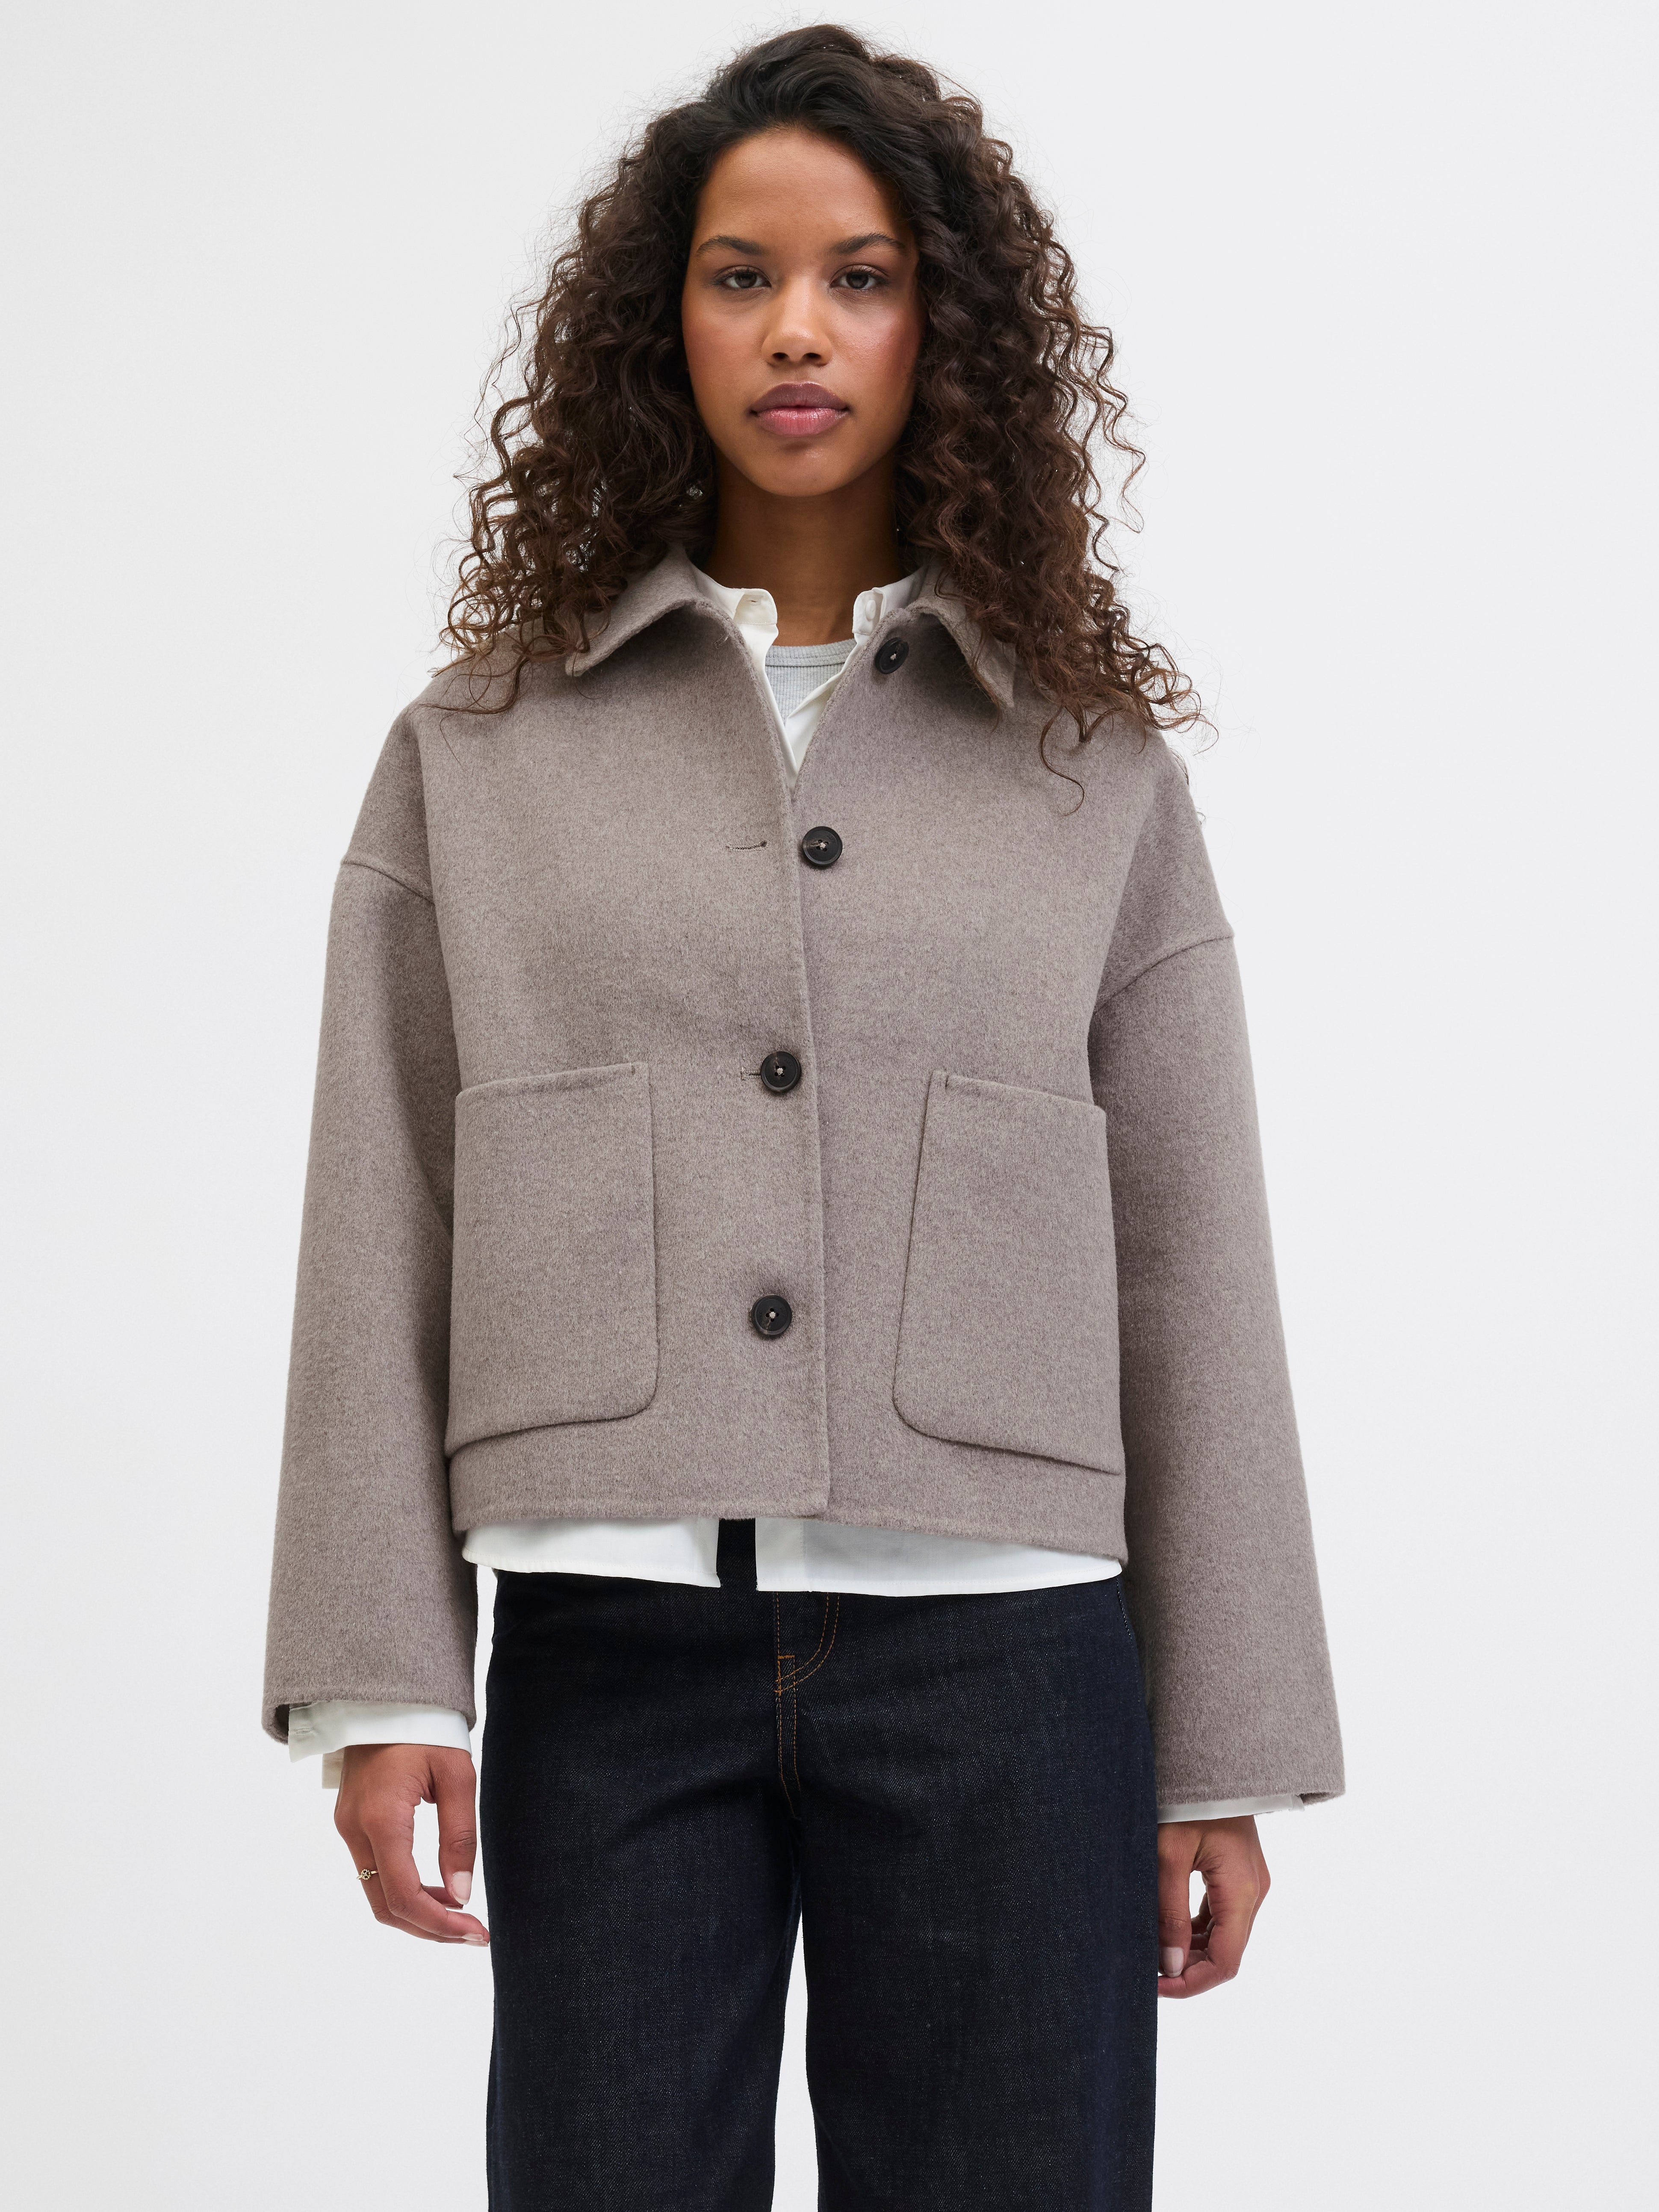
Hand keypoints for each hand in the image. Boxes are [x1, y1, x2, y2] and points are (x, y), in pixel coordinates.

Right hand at [335, 1744, 488, 1944]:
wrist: (385, 1696)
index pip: (405, 1896)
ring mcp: (348, 1828)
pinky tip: (437, 1889)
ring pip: (377, 1894)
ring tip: (460, 1915)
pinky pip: (373, 1873)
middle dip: (430, 1928)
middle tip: (473, 1933)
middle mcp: (355, 1830)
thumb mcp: (456, 1774)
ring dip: (417, 1912)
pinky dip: (404, 1890)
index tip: (476, 1932)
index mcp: (381, 1819)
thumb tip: (462, 1893)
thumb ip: (459, 1836)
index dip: (440, 1924)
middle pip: (386, 1906)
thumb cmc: (425, 1727)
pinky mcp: (352, 1823)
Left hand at [1156, 1815, 1268, 1997]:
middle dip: (1187, 1970)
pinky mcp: (1237, 1875)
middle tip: (1145, 1973)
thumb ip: (1168, 1911)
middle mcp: (1253, 1891)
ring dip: (1189, 1950)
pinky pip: (1218, 1915)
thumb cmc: (1186, 1798)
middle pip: (1225, 1953)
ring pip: (1222, 1936)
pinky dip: (1193, 1929)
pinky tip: (1165, 1928)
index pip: (1226, 1962)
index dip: (1191, 1983)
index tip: (1154, 1987)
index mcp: (1242, 1890)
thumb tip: (1169, 1966)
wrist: (1209, 1758)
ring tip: (1149, 1951)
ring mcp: (1248, 1883)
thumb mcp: (1168, 1854)